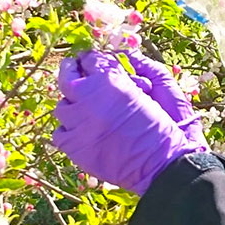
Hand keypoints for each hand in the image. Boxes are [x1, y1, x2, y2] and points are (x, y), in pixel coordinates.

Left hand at [52, 50, 204, 194]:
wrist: (161, 165)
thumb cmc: (164, 126)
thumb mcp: (155, 88)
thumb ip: (127, 73)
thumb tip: (115, 61)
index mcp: (110, 80)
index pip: (90, 59)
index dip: (90, 59)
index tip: (89, 60)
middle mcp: (89, 97)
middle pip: (67, 77)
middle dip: (71, 72)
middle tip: (75, 72)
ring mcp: (78, 123)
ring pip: (62, 106)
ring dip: (72, 105)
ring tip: (83, 111)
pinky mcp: (74, 146)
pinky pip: (60, 132)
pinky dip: (69, 131)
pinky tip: (81, 133)